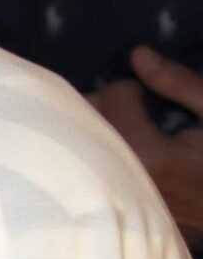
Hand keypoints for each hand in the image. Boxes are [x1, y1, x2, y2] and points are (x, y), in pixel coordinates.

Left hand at [89, 46, 202, 237]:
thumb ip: (180, 85)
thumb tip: (138, 54)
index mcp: (150, 154)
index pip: (113, 99)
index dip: (129, 89)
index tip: (143, 94)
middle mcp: (122, 175)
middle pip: (85, 119)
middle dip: (101, 103)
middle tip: (126, 104)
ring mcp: (115, 193)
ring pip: (79, 142)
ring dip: (92, 124)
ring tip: (118, 122)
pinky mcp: (114, 204)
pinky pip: (86, 164)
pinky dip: (91, 147)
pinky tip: (110, 144)